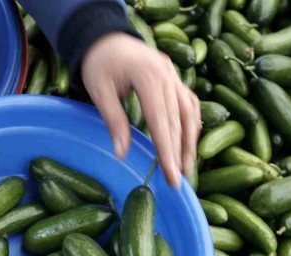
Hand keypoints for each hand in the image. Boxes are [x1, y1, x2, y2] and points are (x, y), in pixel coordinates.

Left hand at [82, 33, 200, 186]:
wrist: (105, 38)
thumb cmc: (99, 64)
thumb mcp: (100, 92)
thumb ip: (114, 121)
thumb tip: (122, 154)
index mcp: (149, 76)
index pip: (162, 121)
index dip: (167, 151)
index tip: (170, 176)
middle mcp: (168, 74)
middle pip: (179, 120)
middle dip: (180, 153)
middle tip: (179, 181)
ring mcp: (174, 75)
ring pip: (190, 113)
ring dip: (190, 142)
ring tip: (186, 168)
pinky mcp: (175, 79)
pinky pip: (188, 104)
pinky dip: (191, 124)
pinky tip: (188, 143)